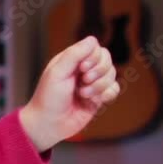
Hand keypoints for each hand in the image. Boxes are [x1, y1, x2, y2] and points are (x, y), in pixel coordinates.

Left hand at [20, 36, 119, 151]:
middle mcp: (82, 70)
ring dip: (99, 86)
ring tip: (82, 95)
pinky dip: (107, 94)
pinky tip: (94, 101)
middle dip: (98, 72)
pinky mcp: (98, 97)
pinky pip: (114, 89)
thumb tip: (92, 39)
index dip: (93, 57)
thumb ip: (74, 54)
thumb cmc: (48, 98)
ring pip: (112, 74)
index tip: (81, 69)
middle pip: (106, 59)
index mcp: (71, 60)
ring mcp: (91, 83)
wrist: (49, 124)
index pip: (95, 48)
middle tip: (83, 82)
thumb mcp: (57, 72)